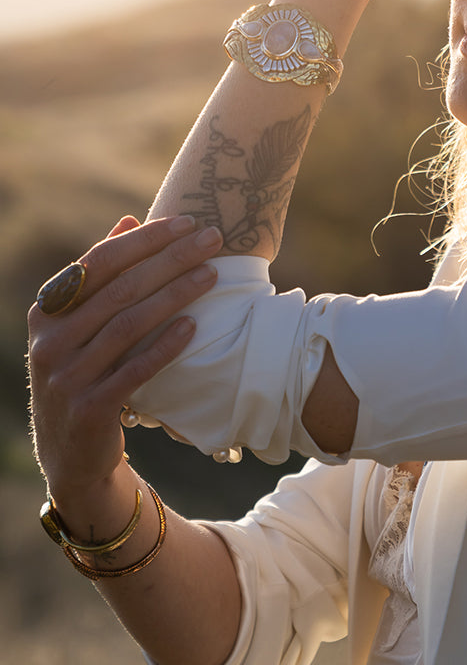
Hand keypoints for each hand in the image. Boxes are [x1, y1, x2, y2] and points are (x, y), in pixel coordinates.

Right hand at [28, 215, 222, 499]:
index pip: (99, 261)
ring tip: (212, 274)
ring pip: (128, 325)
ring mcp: (65, 377)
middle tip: (214, 239)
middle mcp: (49, 341)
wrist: (73, 453)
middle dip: (171, 258)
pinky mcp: (88, 409)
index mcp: (47, 311)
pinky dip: (165, 346)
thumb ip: (102, 274)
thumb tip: (129, 218)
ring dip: (175, 294)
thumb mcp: (82, 323)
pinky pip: (134, 370)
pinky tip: (194, 325)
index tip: (188, 221)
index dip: (145, 239)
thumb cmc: (87, 372)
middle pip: (120, 288)